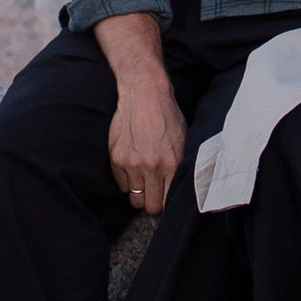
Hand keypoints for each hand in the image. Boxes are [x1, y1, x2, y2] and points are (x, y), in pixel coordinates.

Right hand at [96, 14, 187, 213]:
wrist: (144, 94)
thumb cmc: (167, 117)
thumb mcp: (184, 141)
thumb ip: (179, 167)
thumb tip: (176, 190)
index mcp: (172, 164)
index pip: (167, 202)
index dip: (166, 204)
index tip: (165, 200)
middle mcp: (151, 167)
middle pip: (149, 206)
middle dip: (152, 203)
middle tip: (154, 193)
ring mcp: (131, 163)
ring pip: (133, 198)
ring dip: (139, 191)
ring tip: (143, 177)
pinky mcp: (116, 158)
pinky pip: (121, 184)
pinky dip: (127, 179)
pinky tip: (133, 165)